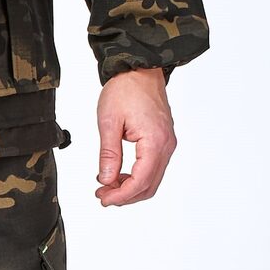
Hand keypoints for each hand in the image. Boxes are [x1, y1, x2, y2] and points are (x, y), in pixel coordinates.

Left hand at [95, 67, 175, 206]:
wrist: (140, 70)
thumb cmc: (126, 89)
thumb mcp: (109, 122)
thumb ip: (109, 154)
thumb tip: (107, 179)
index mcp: (155, 142)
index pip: (140, 181)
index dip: (121, 195)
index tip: (103, 198)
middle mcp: (166, 146)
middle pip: (149, 186)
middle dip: (125, 196)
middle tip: (102, 195)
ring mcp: (167, 144)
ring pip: (152, 179)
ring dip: (131, 187)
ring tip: (107, 186)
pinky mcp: (163, 141)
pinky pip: (153, 167)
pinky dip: (137, 176)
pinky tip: (118, 174)